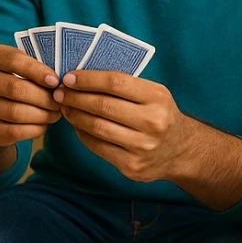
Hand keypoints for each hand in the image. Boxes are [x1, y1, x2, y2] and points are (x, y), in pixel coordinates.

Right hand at [0, 43, 62, 147]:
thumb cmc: (15, 78)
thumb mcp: (21, 65)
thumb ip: (36, 67)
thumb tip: (63, 81)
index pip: (14, 60)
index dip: (37, 71)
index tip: (56, 81)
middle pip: (16, 89)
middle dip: (43, 97)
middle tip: (60, 102)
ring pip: (16, 112)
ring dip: (42, 115)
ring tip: (54, 113)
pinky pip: (14, 131)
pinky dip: (34, 129)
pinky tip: (42, 124)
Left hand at [53, 69, 194, 182]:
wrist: (182, 151)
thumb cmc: (160, 115)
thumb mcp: (153, 94)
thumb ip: (125, 85)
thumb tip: (82, 77)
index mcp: (157, 97)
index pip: (115, 82)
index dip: (88, 79)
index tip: (69, 77)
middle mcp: (152, 122)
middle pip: (103, 106)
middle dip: (75, 97)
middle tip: (59, 92)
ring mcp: (142, 147)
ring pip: (97, 127)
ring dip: (75, 115)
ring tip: (65, 107)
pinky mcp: (132, 166)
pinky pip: (98, 147)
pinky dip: (83, 134)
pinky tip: (77, 125)